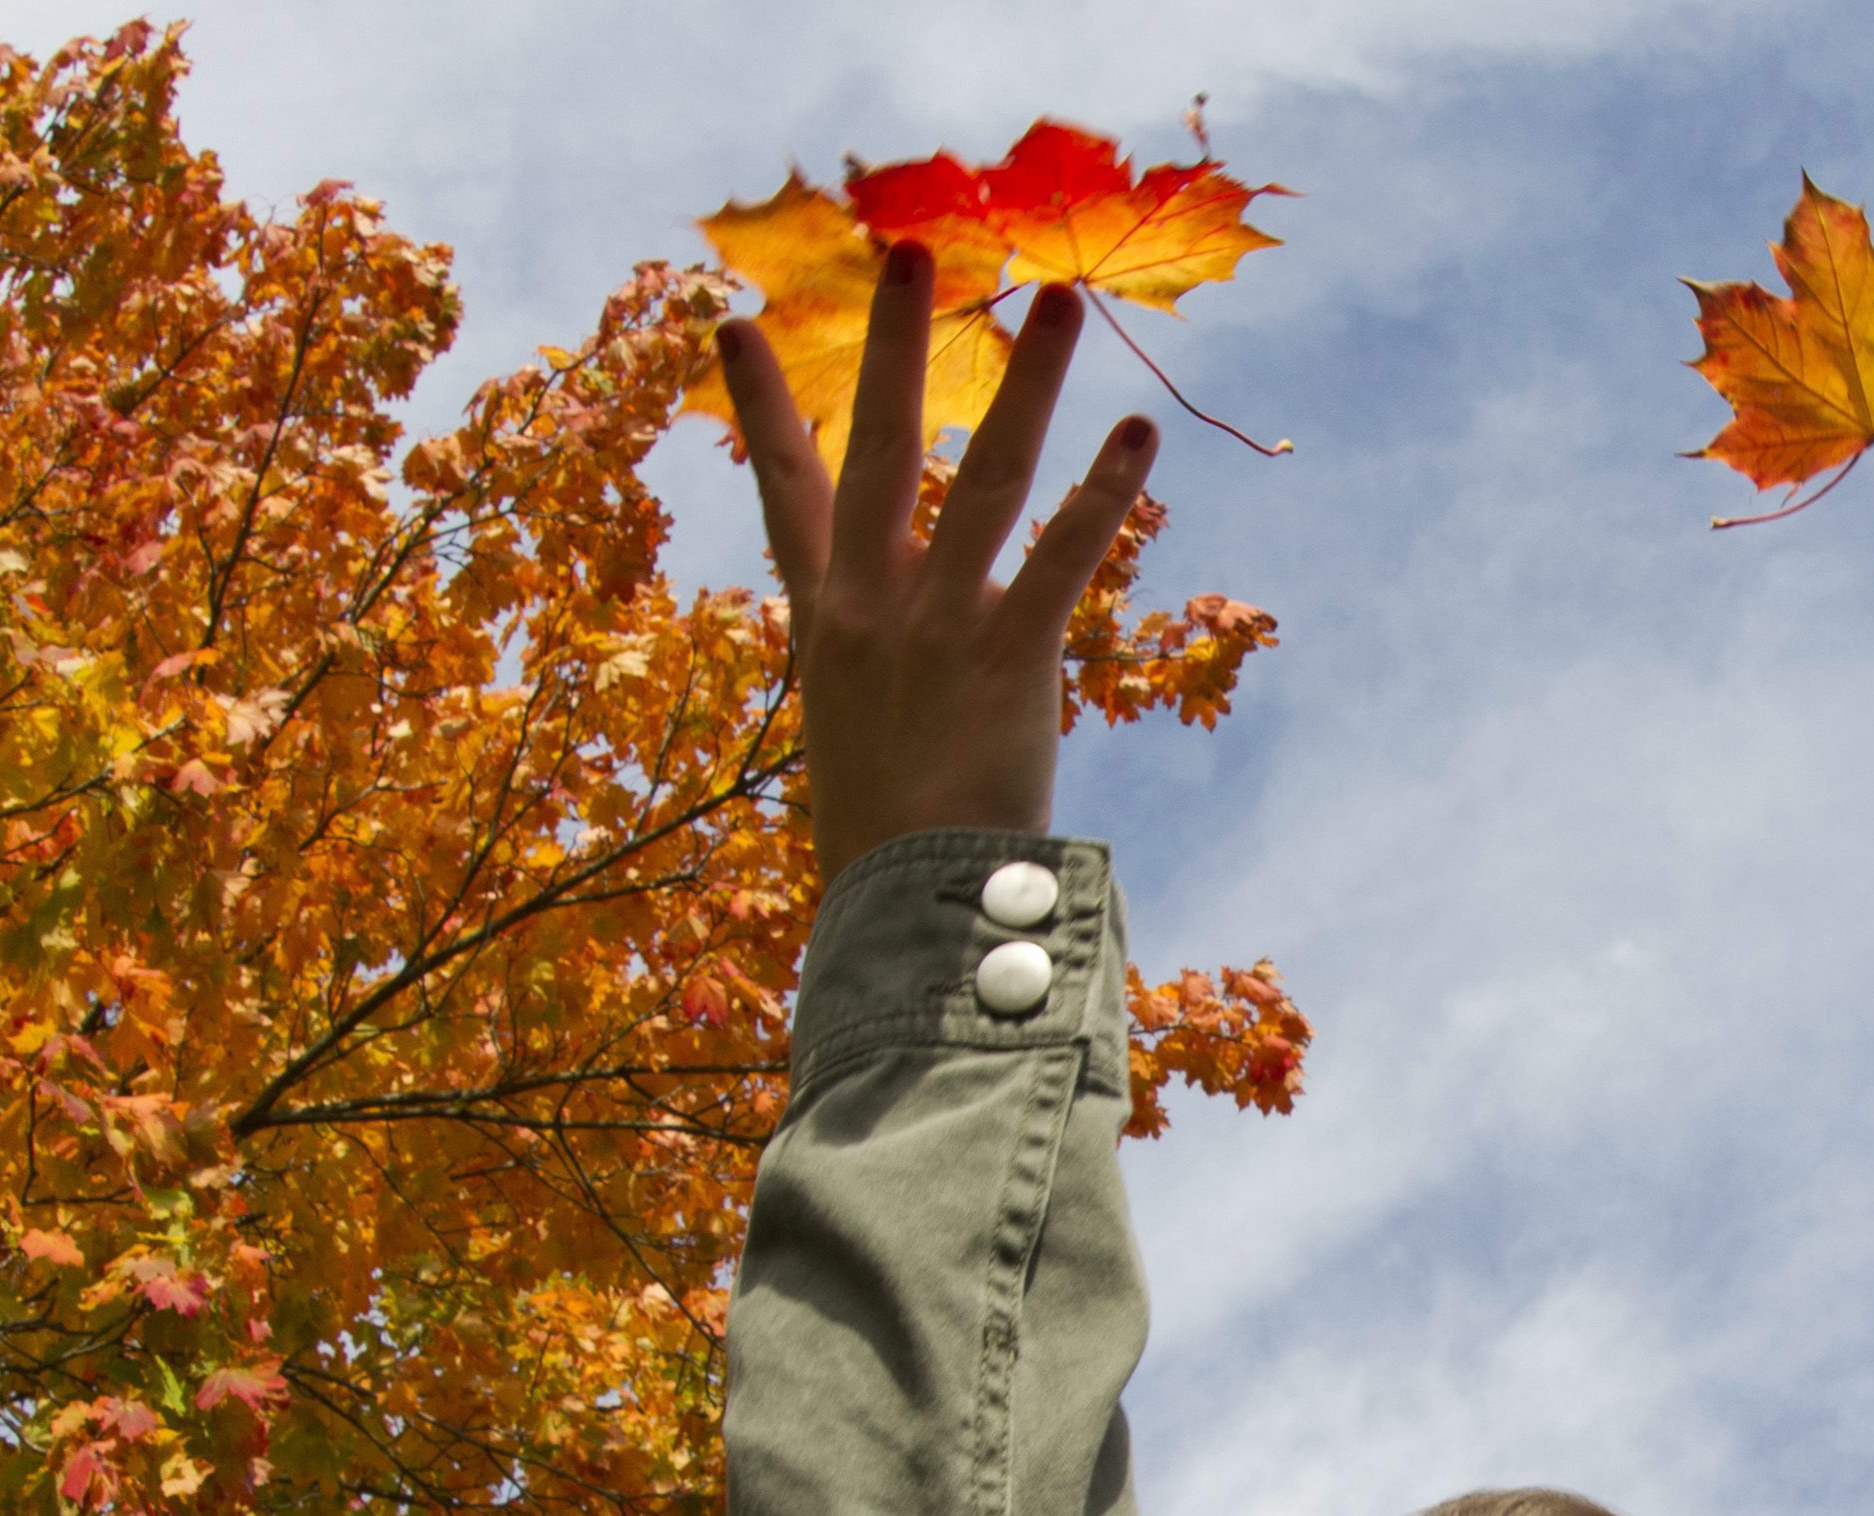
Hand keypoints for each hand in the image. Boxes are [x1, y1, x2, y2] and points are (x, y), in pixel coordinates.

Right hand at [717, 249, 1158, 880]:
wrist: (903, 908)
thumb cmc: (887, 843)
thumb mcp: (857, 740)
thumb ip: (872, 683)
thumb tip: (887, 680)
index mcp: (826, 623)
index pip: (784, 491)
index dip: (764, 406)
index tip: (735, 323)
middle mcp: (872, 606)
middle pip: (881, 447)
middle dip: (897, 344)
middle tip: (911, 249)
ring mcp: (938, 625)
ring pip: (986, 477)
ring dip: (1031, 383)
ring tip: (1061, 300)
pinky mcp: (1007, 658)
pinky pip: (1061, 557)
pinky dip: (1105, 494)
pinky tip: (1138, 432)